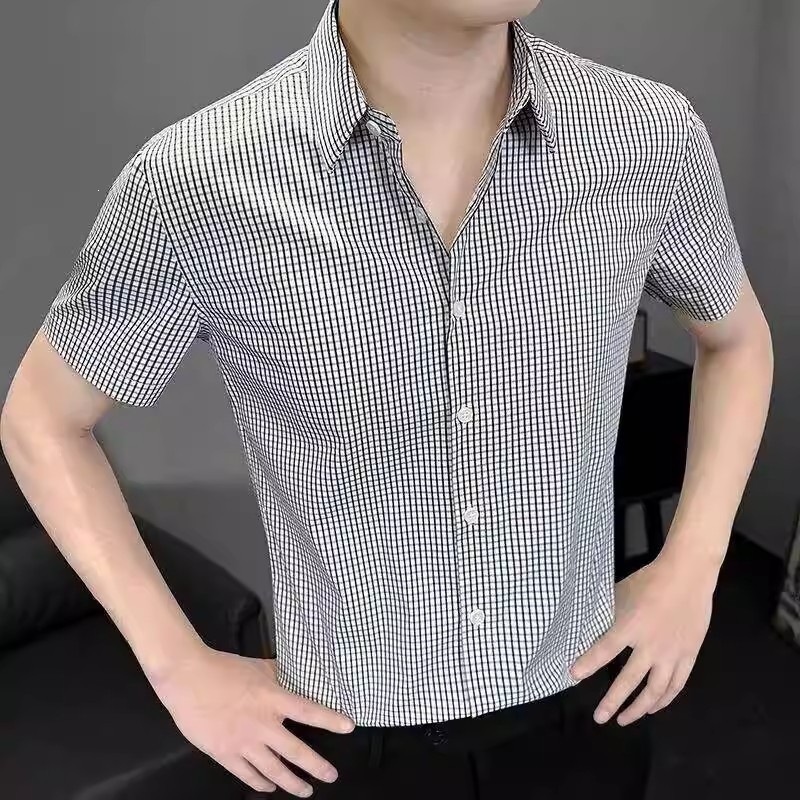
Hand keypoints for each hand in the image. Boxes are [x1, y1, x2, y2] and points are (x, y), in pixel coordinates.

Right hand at [146, 646, 355, 795]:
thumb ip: (278, 674)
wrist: (188, 678)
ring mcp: (243, 742)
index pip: (308, 711)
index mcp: (272, 698)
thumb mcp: (258, 667)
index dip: (330, 719)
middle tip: (331, 776)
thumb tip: (296, 673)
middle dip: (316, 767)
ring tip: (305, 791)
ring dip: (292, 783)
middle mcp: (262, 724)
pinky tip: (270, 787)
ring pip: (273, 771)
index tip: (349, 727)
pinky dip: (261, 784)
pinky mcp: (224, 754)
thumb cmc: (223, 668)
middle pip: (295, 751)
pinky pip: (247, 775)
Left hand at [569, 552, 716, 725]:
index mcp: (630, 626)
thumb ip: (607, 614)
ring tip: (624, 719)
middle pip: (629, 681)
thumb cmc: (649, 581)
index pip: (605, 650)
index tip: (573, 676)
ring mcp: (672, 653)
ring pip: (655, 691)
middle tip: (599, 717)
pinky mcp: (689, 656)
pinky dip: (664, 699)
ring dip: (638, 708)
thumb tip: (588, 626)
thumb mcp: (621, 593)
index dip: (588, 664)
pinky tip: (653, 707)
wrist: (687, 575)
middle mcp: (651, 645)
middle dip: (612, 701)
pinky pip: (676, 685)